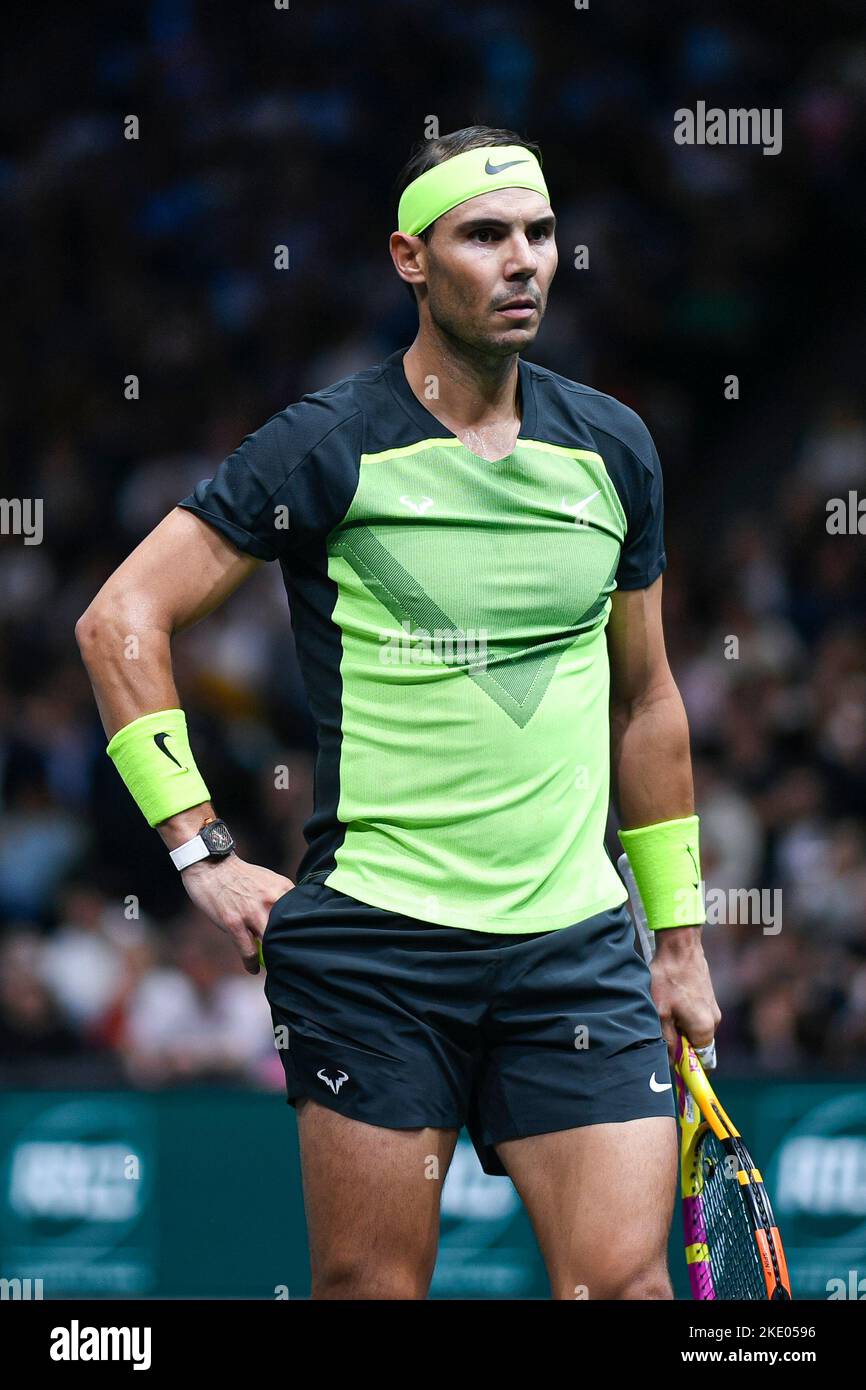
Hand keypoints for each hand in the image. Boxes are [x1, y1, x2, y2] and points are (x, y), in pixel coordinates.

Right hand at [180, 854, 293, 973]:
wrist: (211, 864)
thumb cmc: (240, 875)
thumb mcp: (268, 880)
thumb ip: (281, 898)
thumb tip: (293, 921)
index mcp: (282, 889)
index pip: (302, 917)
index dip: (304, 934)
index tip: (304, 946)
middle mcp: (271, 901)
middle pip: (288, 934)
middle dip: (290, 950)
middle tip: (291, 962)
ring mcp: (252, 913)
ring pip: (270, 945)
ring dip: (272, 959)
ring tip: (273, 967)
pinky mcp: (234, 922)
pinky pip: (248, 951)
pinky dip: (251, 964)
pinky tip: (253, 969)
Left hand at [649, 927, 720, 1065]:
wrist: (680, 946)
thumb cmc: (668, 978)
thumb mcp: (660, 1012)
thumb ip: (666, 1039)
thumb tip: (670, 1058)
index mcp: (705, 1028)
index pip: (701, 1060)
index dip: (686, 1063)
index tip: (671, 1058)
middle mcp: (714, 1021)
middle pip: (697, 1045)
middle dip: (680, 1043)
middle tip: (662, 1029)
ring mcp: (713, 1008)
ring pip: (695, 1029)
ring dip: (680, 1026)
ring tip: (664, 1010)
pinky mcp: (708, 997)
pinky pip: (696, 1016)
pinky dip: (683, 1014)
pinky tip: (670, 1000)